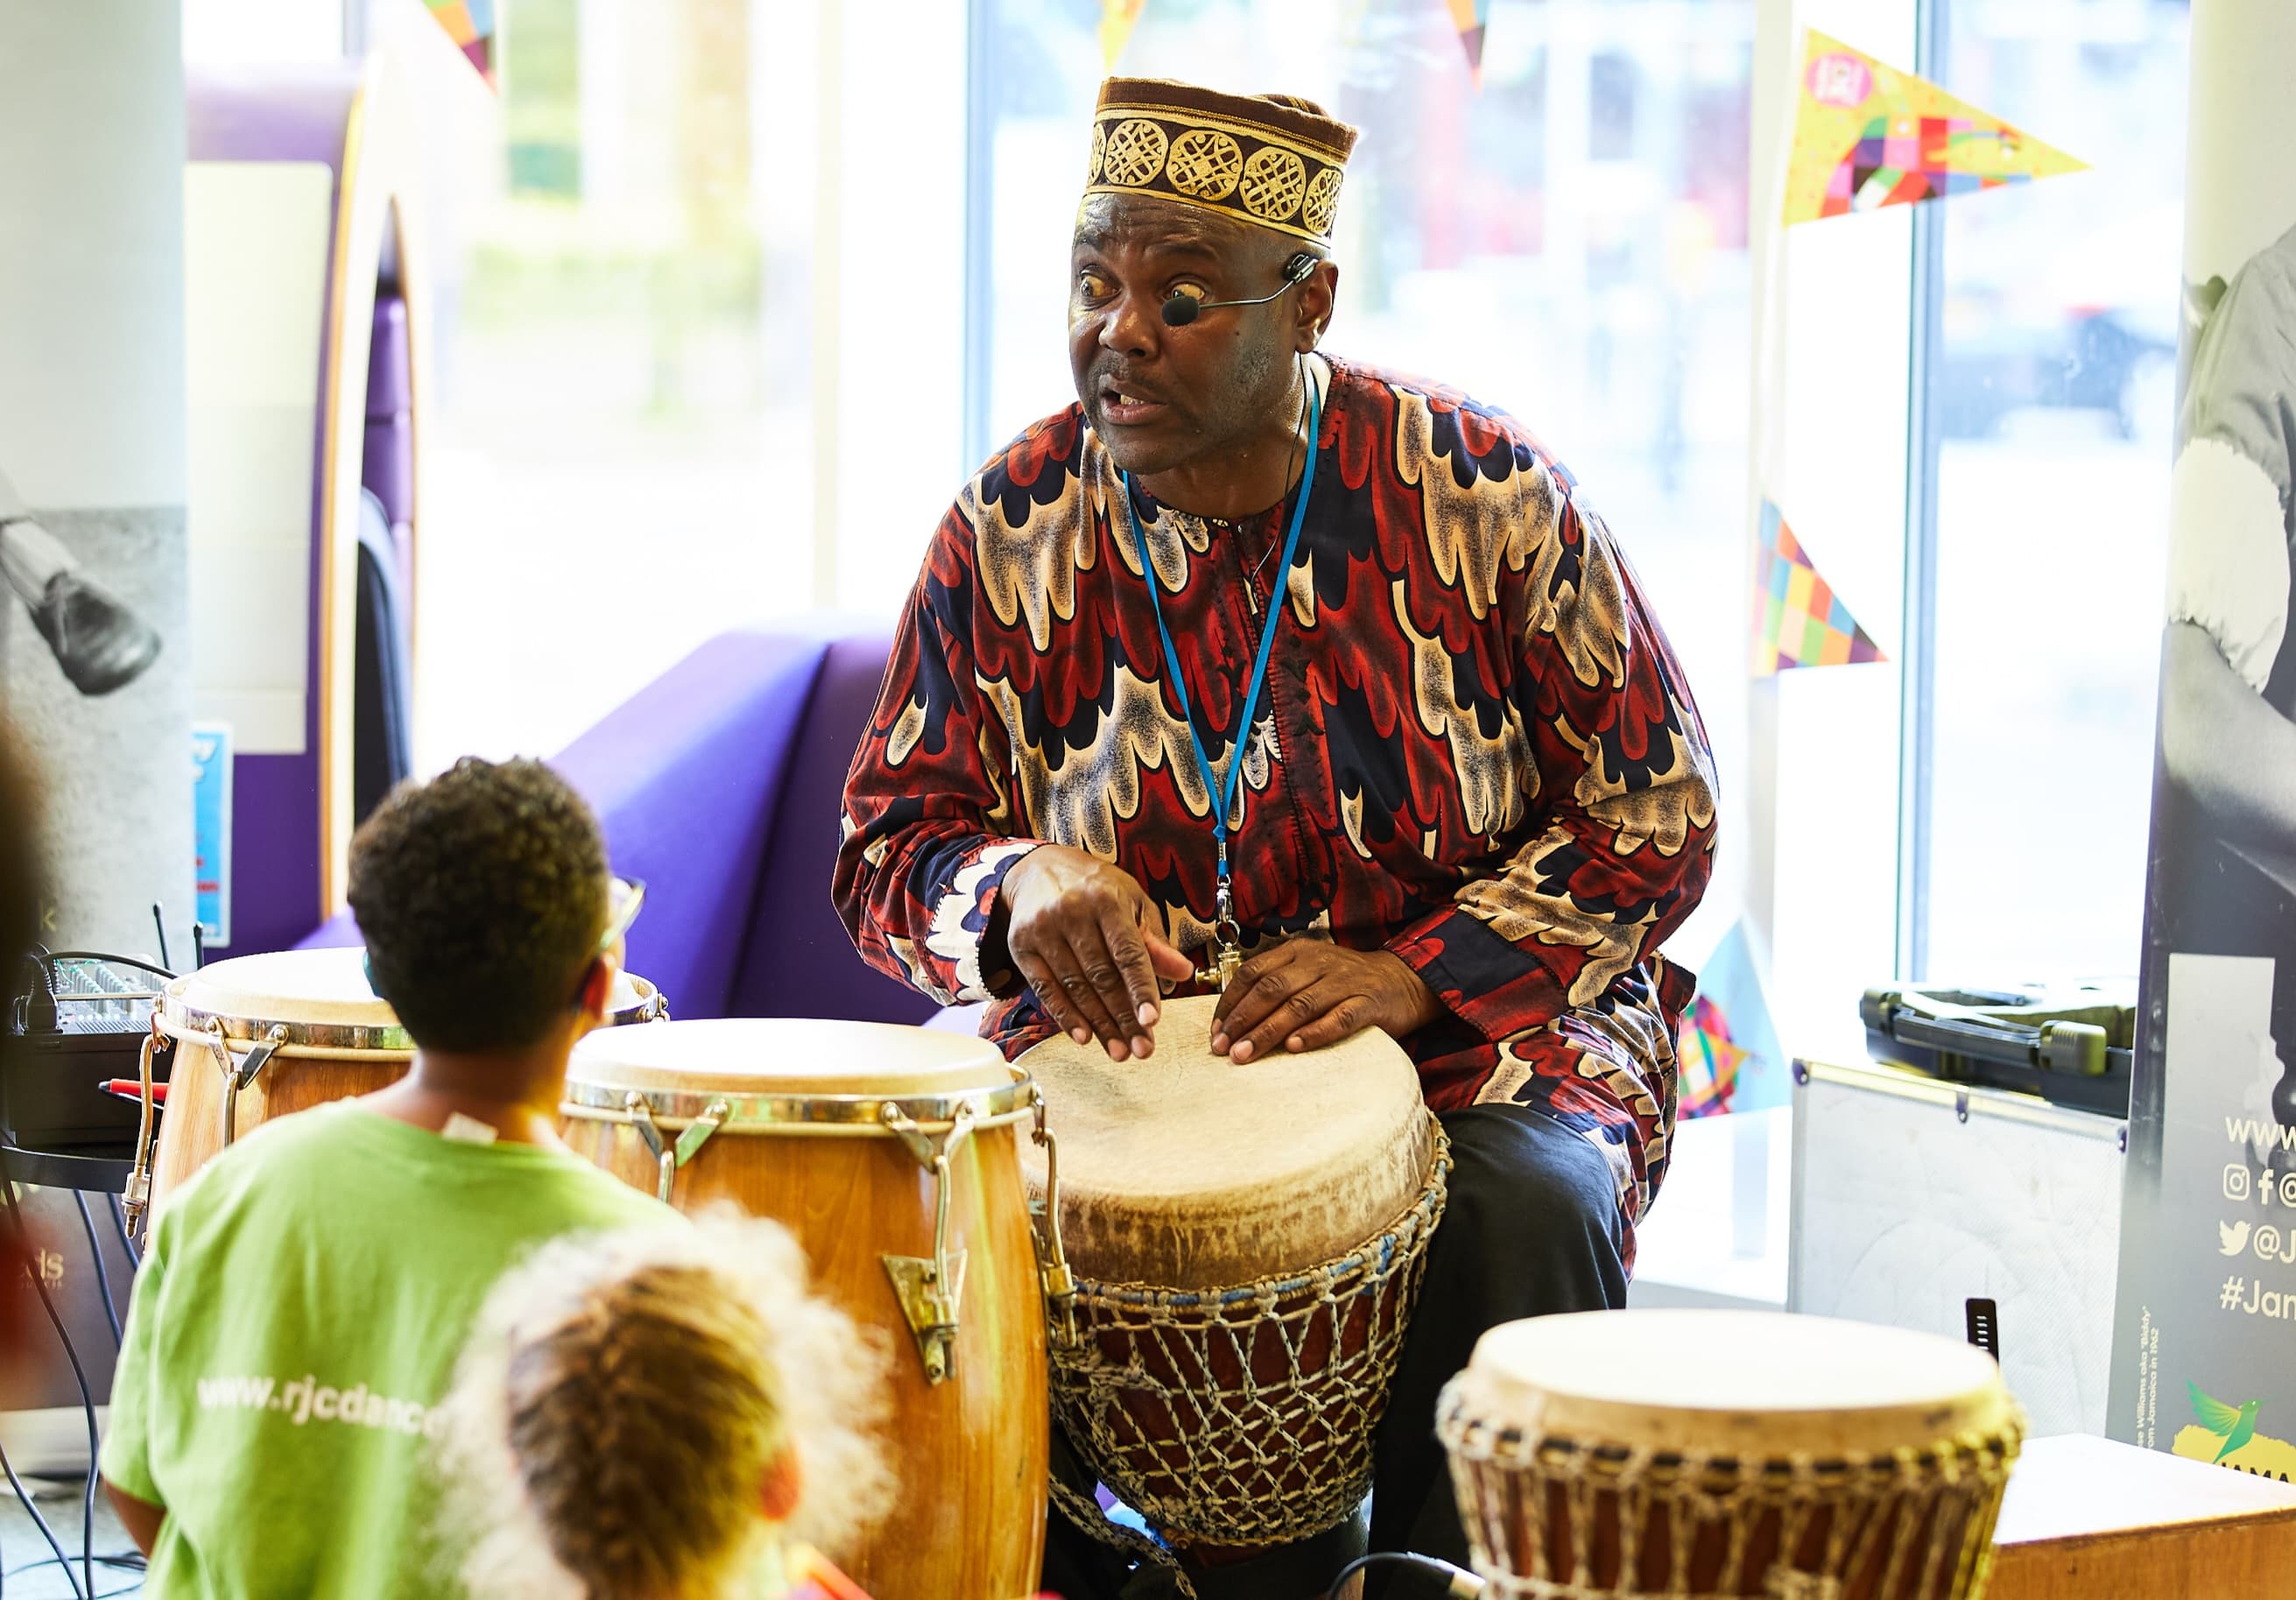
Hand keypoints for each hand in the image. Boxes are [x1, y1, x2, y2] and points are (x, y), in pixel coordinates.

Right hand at [1003, 845, 1194, 1060]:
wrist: (1036, 868)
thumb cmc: (1094, 887)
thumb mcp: (1131, 903)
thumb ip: (1154, 940)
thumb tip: (1183, 974)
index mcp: (1106, 899)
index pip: (1127, 952)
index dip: (1141, 988)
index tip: (1153, 1021)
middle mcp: (1071, 912)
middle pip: (1101, 976)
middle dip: (1124, 1018)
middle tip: (1142, 1049)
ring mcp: (1042, 929)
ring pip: (1075, 987)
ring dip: (1099, 1024)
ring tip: (1119, 1051)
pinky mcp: (1020, 945)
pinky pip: (1045, 988)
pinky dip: (1065, 1016)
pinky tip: (1084, 1037)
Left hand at [1211, 943, 1441, 1063]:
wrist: (1403, 981)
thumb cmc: (1345, 983)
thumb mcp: (1308, 973)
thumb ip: (1276, 988)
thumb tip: (1232, 1022)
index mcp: (1298, 952)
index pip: (1253, 972)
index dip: (1230, 1002)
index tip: (1216, 1032)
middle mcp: (1318, 962)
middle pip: (1271, 988)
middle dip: (1243, 1020)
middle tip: (1223, 1048)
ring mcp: (1344, 982)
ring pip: (1299, 1004)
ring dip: (1268, 1031)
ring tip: (1246, 1054)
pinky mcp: (1369, 1004)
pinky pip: (1339, 1018)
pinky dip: (1315, 1032)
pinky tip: (1295, 1048)